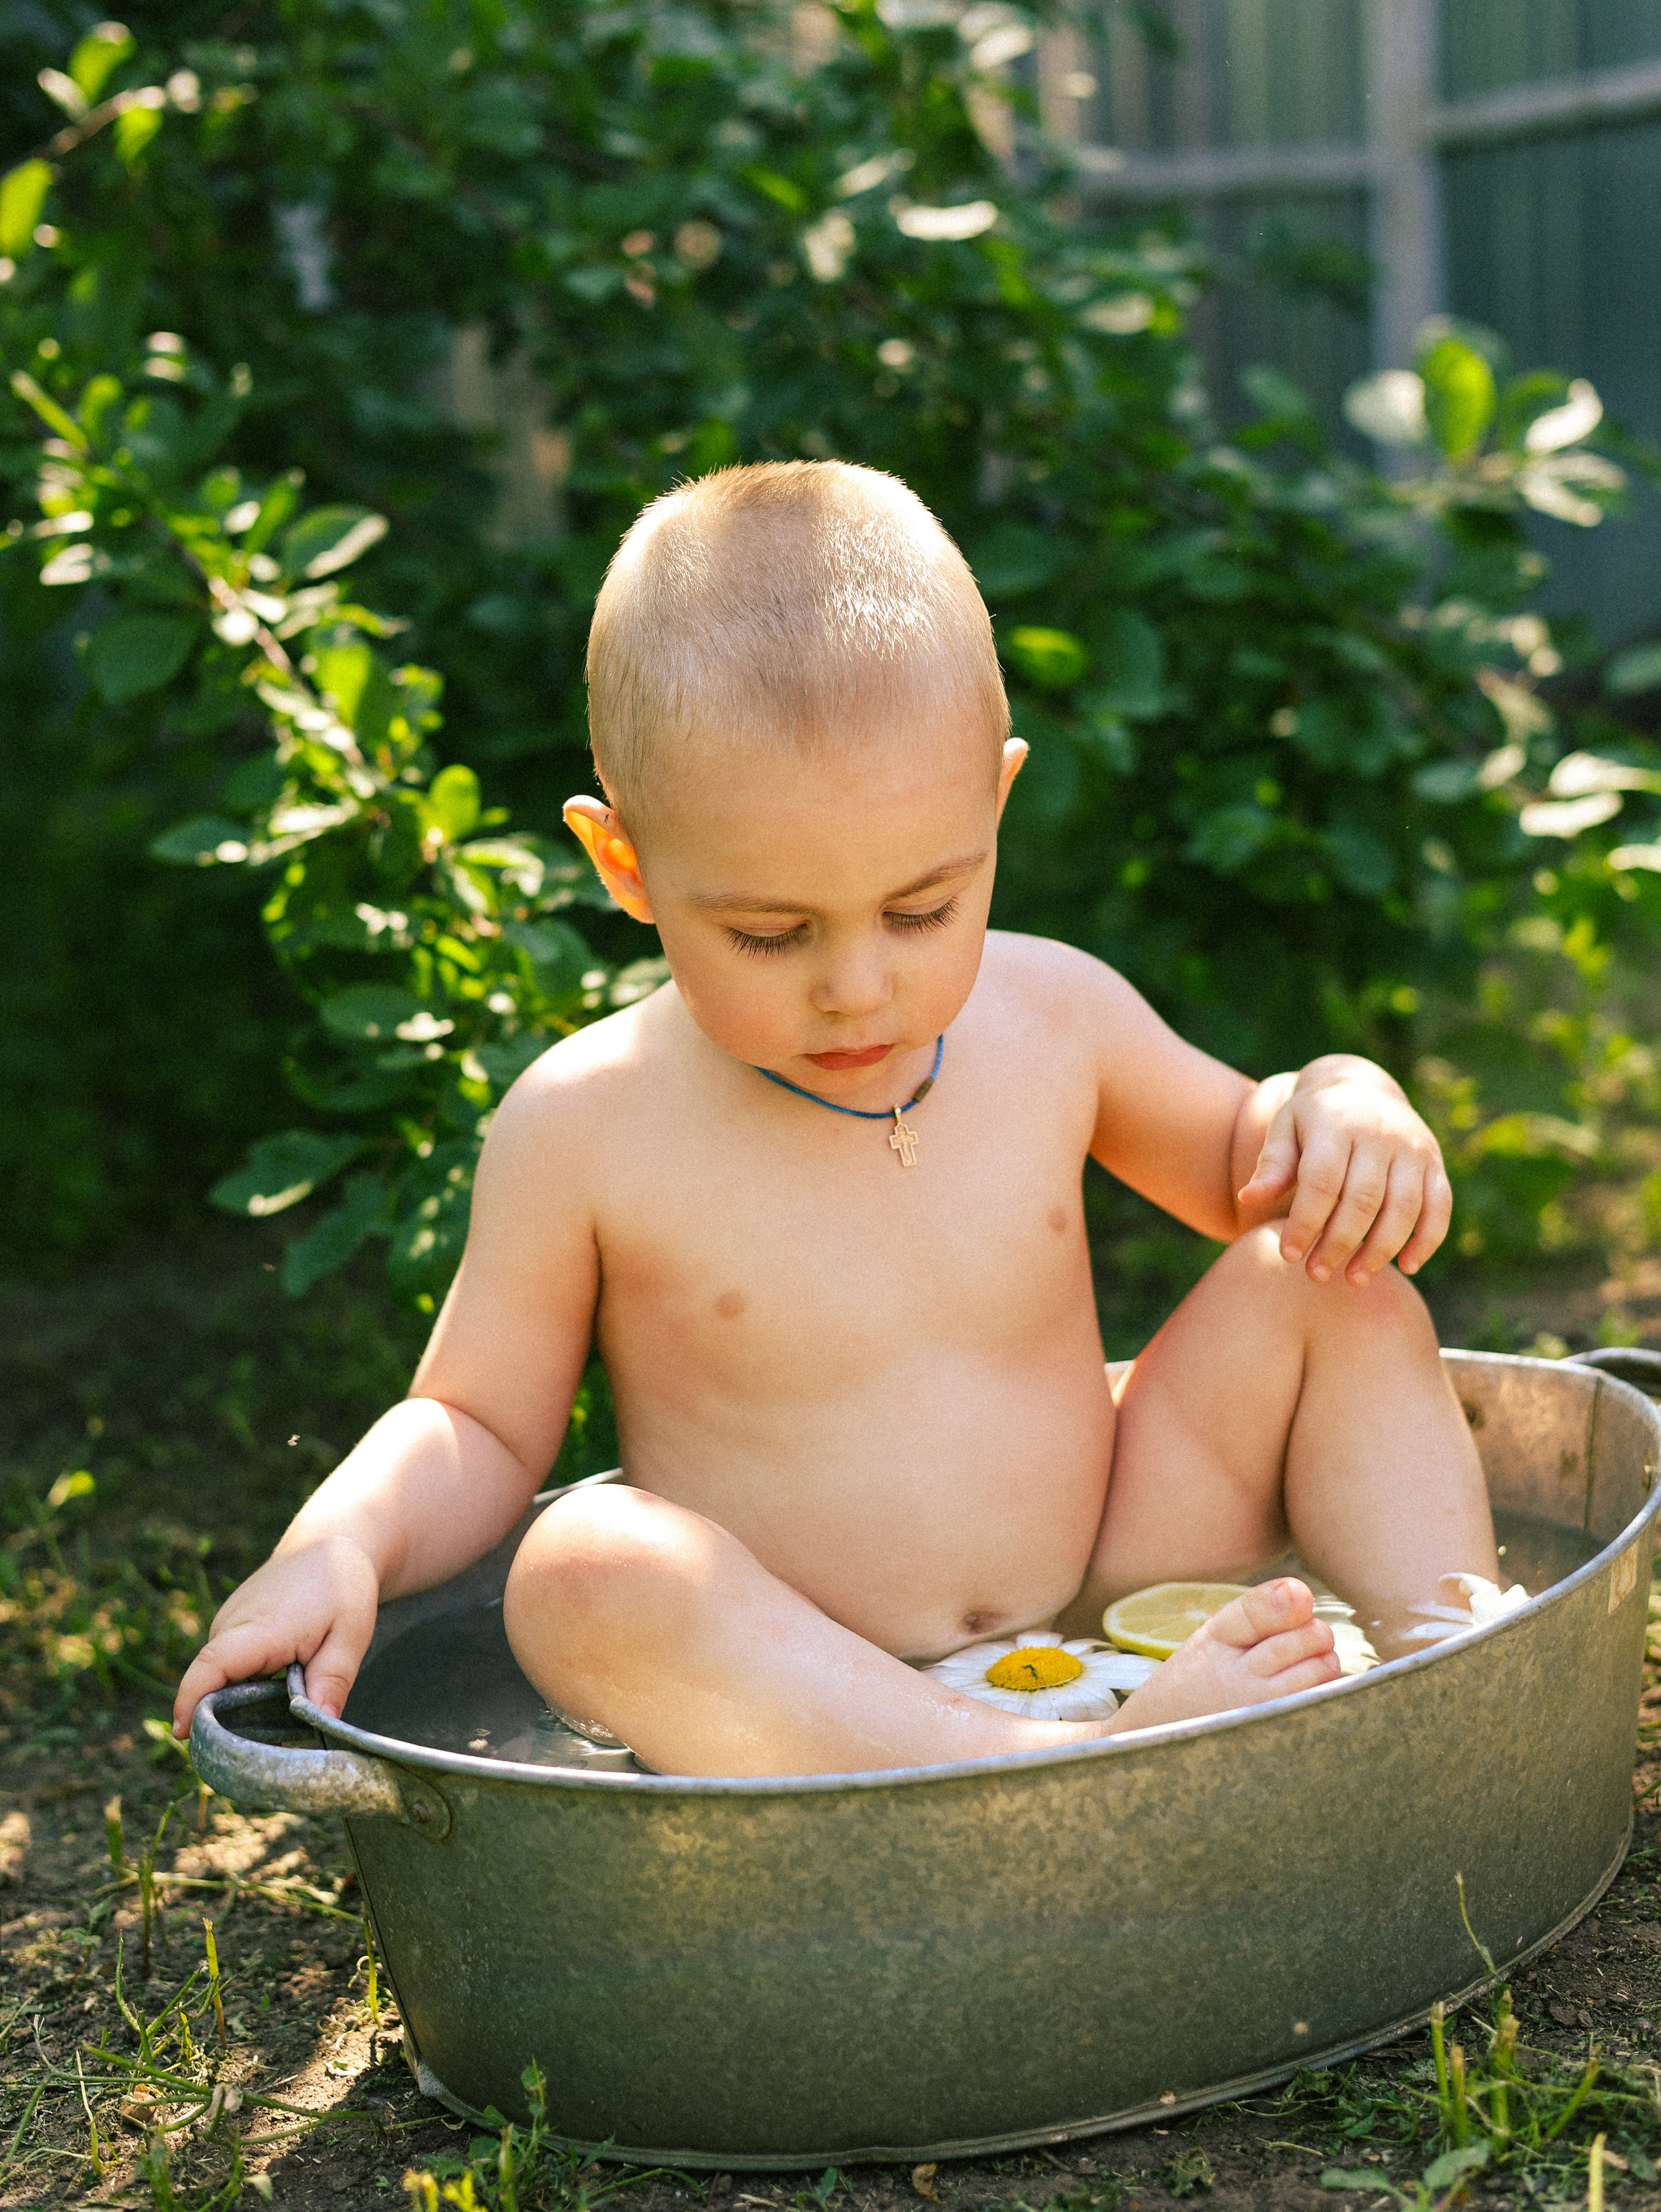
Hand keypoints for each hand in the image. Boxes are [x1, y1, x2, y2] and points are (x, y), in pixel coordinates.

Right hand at [172, 1537, 378, 1739]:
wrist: (330, 1543)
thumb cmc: (342, 1588)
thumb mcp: (351, 1635)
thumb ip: (333, 1680)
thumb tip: (323, 1722)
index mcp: (261, 1625)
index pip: (212, 1665)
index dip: (192, 1700)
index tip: (182, 1734)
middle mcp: (232, 1624)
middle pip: (210, 1682)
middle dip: (221, 1722)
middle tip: (252, 1759)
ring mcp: (226, 1624)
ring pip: (217, 1678)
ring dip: (236, 1704)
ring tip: (272, 1727)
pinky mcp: (229, 1628)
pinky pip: (225, 1667)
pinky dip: (241, 1688)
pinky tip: (271, 1698)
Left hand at [1236, 1058, 1450, 1284]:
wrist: (1361, 1086)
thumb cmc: (1313, 1118)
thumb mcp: (1285, 1128)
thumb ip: (1272, 1164)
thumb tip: (1248, 1197)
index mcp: (1336, 1123)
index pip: (1322, 1181)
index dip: (1306, 1222)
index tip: (1289, 1255)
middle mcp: (1380, 1133)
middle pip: (1363, 1199)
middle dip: (1339, 1243)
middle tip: (1317, 1274)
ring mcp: (1413, 1148)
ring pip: (1403, 1207)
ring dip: (1380, 1250)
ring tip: (1354, 1278)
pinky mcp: (1434, 1163)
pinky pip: (1439, 1206)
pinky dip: (1426, 1239)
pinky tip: (1407, 1266)